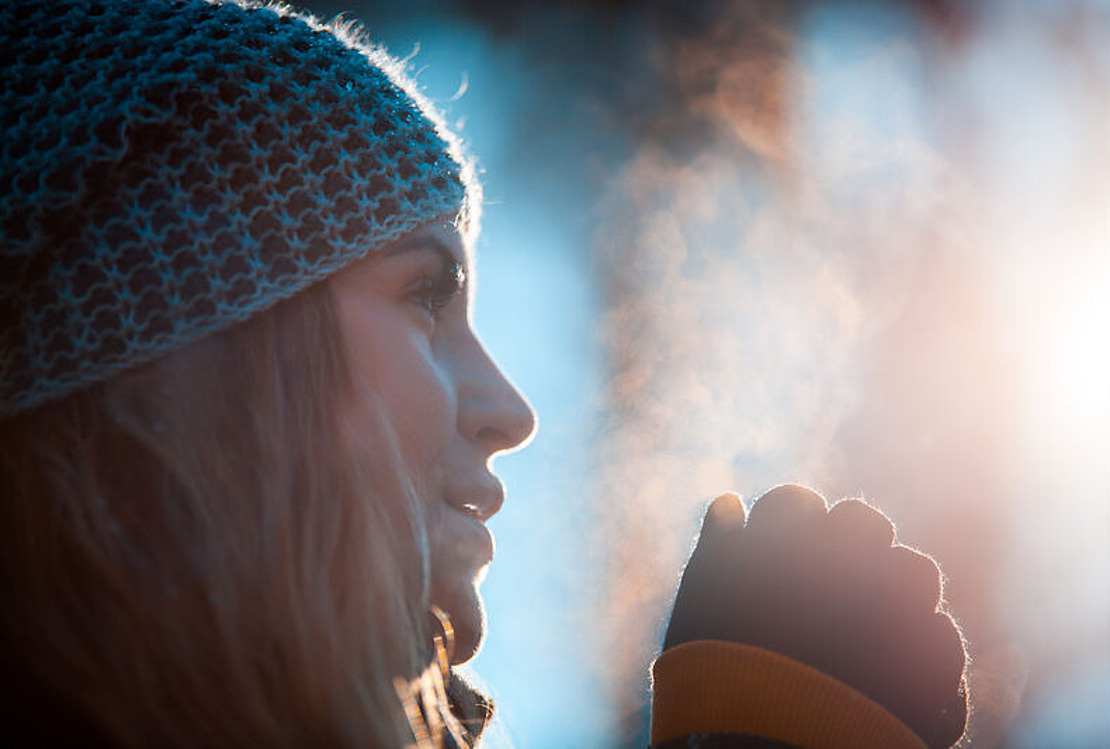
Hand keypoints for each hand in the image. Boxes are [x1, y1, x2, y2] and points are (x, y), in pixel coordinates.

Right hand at [663, 485, 967, 747]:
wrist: (762, 744)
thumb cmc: (714, 673)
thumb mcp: (699, 602)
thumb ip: (718, 544)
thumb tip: (730, 503)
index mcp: (782, 538)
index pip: (795, 502)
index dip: (792, 527)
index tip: (785, 553)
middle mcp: (843, 556)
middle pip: (862, 522)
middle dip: (853, 544)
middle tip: (834, 583)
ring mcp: (893, 600)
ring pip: (915, 568)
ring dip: (898, 586)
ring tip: (874, 626)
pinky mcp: (931, 654)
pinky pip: (939, 633)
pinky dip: (921, 649)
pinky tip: (895, 673)